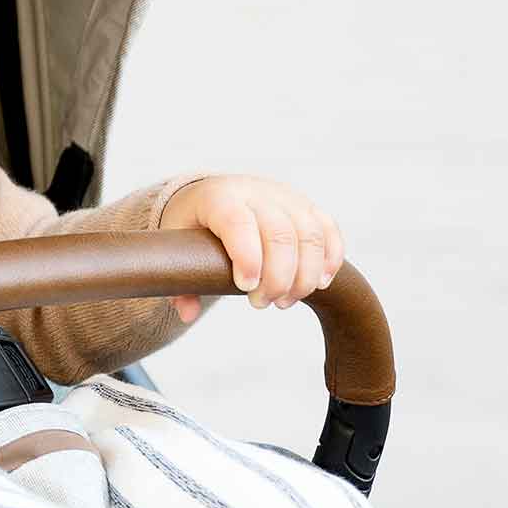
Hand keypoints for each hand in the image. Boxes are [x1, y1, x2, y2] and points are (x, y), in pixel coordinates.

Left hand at [159, 175, 346, 322]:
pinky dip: (330, 259)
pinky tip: (319, 284)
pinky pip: (328, 230)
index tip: (246, 288)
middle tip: (262, 304)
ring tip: (286, 301)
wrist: (215, 194)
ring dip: (305, 275)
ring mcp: (286, 197)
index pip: (238, 222)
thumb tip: (188, 314)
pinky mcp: (306, 207)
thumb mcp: (177, 246)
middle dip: (277, 277)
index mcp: (218, 197)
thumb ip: (180, 283)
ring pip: (310, 234)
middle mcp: (256, 192)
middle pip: (280, 233)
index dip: (247, 257)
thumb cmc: (195, 225)